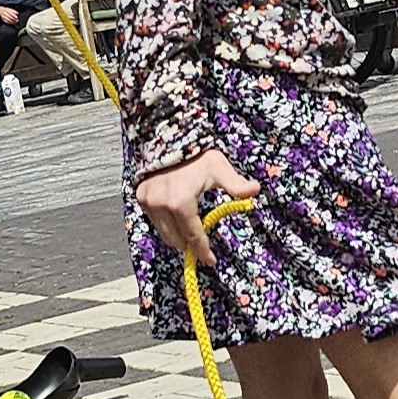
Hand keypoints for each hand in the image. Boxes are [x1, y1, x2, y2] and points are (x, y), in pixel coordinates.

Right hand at [135, 150, 259, 265]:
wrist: (168, 137)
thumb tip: (255, 190)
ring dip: (178, 236)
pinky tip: (177, 218)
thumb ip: (235, 184)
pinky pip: (155, 220)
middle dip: (190, 245)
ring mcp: (149, 202)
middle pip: (177, 239)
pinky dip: (166, 224)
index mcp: (181, 203)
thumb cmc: (196, 154)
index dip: (203, 251)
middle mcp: (161, 205)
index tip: (211, 261)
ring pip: (164, 232)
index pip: (193, 236)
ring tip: (190, 232)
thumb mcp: (218, 168)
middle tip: (201, 246)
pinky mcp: (141, 197)